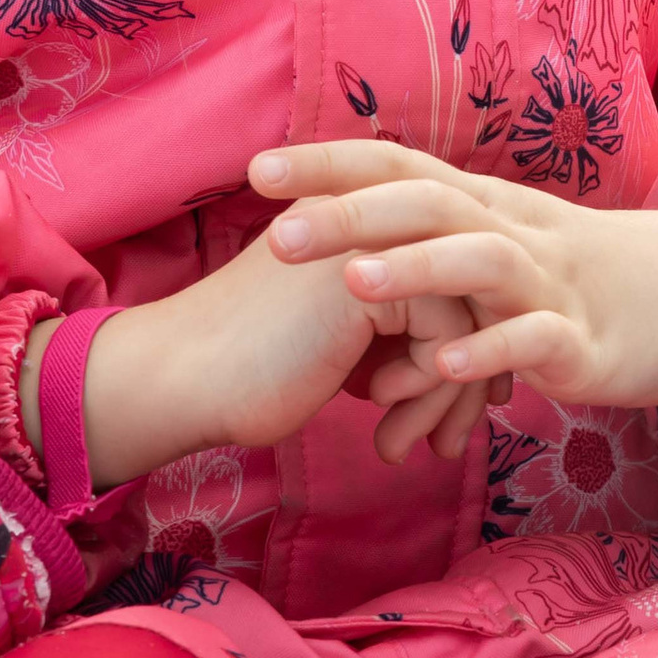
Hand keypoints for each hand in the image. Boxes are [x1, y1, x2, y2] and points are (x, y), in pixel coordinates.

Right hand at [57, 222, 490, 488]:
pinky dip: (426, 387)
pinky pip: (448, 335)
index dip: (464, 346)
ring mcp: (374, 237)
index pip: (453, 274)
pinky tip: (378, 411)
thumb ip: (396, 329)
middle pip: (472, 293)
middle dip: (469, 377)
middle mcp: (375, 214)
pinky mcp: (372, 275)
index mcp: (364, 218)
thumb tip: (466, 365)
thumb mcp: (340, 336)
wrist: (185, 379)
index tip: (450, 405)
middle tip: (448, 437)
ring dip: (447, 396)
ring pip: (469, 317)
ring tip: (413, 444)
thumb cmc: (254, 369)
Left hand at [251, 142, 657, 438]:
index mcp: (486, 207)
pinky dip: (490, 350)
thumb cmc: (579, 281)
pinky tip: (445, 367)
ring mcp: (553, 286)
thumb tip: (341, 248)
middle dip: (352, 216)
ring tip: (354, 286)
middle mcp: (514, 232)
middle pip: (430, 203)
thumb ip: (432, 244)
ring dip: (417, 271)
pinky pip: (536, 339)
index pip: (400, 168)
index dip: (330, 165)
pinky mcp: (588, 343)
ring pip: (482, 260)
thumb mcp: (502, 248)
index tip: (255, 171)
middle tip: (278, 236)